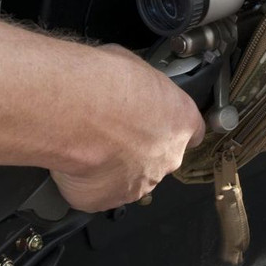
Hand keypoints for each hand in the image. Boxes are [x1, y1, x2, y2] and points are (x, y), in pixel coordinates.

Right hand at [48, 44, 204, 211]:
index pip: (191, 131)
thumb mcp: (133, 66)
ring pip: (128, 179)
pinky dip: (84, 181)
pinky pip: (96, 192)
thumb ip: (141, 88)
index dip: (169, 126)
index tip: (154, 120)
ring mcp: (137, 185)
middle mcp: (166, 158)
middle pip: (159, 157)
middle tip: (111, 129)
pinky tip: (74, 160)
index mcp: (181, 122)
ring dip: (112, 166)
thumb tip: (129, 86)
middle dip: (138, 148)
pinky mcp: (103, 200)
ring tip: (87, 143)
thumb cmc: (105, 82)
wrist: (75, 110)